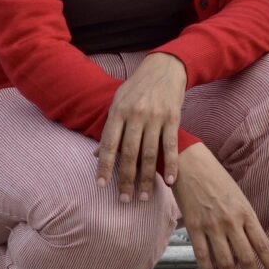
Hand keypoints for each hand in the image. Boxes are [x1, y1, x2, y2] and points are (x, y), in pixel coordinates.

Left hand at [94, 53, 186, 199]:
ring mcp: (155, 117)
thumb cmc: (137, 88)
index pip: (108, 144)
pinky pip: (171, 146)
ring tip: (144, 196)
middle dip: (126, 179)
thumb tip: (95, 154)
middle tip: (125, 199)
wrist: (164, 68)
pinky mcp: (173, 118)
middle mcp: (136, 115)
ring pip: (150, 154)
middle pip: (129, 153)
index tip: (101, 185)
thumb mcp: (118, 102)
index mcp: (118, 112)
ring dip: (146, 178)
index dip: (103, 166)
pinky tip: (168, 181)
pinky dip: (171, 165)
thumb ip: (109, 128)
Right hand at [172, 143, 268, 268]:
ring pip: (225, 262)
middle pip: (246, 258)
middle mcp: (231, 222)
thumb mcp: (237, 195)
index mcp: (245, 212)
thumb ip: (244, 218)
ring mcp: (212, 226)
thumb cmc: (215, 176)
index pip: (262, 244)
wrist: (189, 163)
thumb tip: (248, 242)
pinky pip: (202, 256)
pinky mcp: (193, 227)